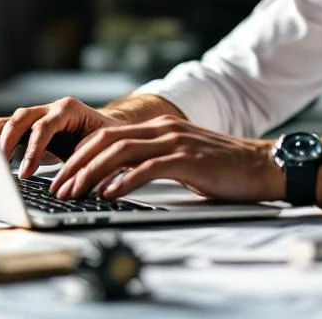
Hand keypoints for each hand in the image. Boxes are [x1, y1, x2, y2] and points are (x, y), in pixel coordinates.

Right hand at [0, 98, 124, 178]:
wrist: (108, 128)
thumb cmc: (106, 138)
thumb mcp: (101, 147)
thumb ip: (87, 159)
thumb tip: (76, 181)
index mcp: (69, 109)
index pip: (44, 127)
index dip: (32, 150)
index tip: (25, 173)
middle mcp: (50, 108)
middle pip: (21, 118)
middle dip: (7, 143)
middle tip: (0, 168)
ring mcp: (37, 115)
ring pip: (10, 120)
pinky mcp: (28, 126)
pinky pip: (7, 128)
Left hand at [49, 115, 283, 202]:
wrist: (262, 165)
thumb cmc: (224, 168)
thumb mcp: (182, 158)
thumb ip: (153, 161)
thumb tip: (118, 180)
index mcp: (160, 127)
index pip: (108, 136)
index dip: (81, 155)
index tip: (63, 176)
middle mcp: (164, 129)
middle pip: (106, 141)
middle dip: (77, 165)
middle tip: (59, 187)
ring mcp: (175, 142)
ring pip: (120, 152)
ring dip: (92, 174)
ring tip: (75, 193)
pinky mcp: (187, 159)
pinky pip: (147, 168)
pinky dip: (123, 181)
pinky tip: (109, 194)